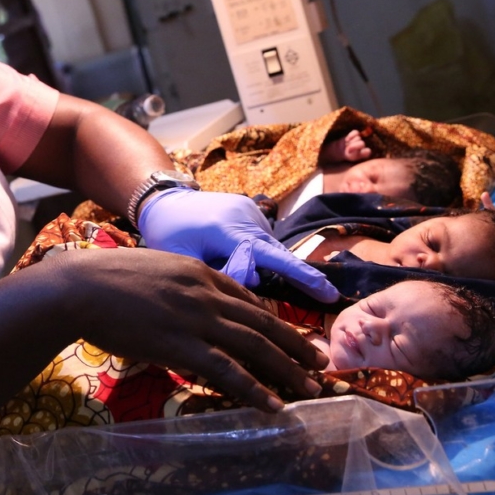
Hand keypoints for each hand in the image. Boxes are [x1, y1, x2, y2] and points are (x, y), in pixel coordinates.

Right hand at [57, 247, 327, 410]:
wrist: (81, 286)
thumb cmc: (107, 278)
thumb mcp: (154, 270)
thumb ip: (177, 286)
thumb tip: (184, 308)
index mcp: (198, 272)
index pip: (247, 298)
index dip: (273, 319)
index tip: (291, 334)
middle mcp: (206, 293)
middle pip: (262, 321)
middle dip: (295, 343)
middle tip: (321, 361)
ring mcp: (197, 318)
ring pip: (255, 346)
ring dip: (288, 369)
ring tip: (312, 387)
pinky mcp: (183, 344)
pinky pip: (228, 370)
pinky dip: (255, 389)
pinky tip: (274, 404)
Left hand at [137, 188, 339, 302]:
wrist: (164, 199)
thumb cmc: (168, 233)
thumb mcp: (183, 259)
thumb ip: (218, 275)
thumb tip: (255, 283)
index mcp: (228, 229)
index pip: (271, 258)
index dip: (302, 277)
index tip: (330, 295)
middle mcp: (246, 217)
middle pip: (273, 256)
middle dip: (268, 274)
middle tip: (231, 267)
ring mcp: (251, 210)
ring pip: (267, 250)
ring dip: (253, 262)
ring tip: (215, 252)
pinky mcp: (252, 209)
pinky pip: (261, 239)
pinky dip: (251, 250)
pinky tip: (222, 245)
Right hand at [319, 129, 371, 164]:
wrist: (338, 151)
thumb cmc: (345, 156)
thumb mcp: (350, 157)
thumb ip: (353, 154)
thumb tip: (350, 148)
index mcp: (364, 154)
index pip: (368, 151)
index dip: (362, 151)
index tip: (353, 153)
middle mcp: (363, 147)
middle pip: (362, 143)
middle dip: (354, 145)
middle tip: (348, 149)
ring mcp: (359, 140)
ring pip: (358, 138)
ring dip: (351, 141)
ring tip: (347, 145)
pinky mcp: (355, 134)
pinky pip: (356, 132)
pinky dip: (351, 135)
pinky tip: (347, 140)